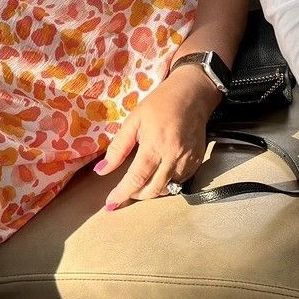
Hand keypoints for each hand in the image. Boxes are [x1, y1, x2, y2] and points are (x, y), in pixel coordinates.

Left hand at [97, 68, 220, 208]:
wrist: (192, 94)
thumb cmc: (160, 103)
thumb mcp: (134, 120)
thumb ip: (118, 147)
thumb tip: (101, 170)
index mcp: (154, 146)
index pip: (136, 179)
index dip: (121, 193)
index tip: (110, 204)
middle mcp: (173, 157)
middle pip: (153, 190)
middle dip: (135, 195)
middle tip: (124, 190)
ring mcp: (188, 161)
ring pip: (168, 189)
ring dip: (151, 191)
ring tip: (141, 182)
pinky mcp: (197, 161)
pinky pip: (181, 182)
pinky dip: (167, 184)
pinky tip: (159, 174)